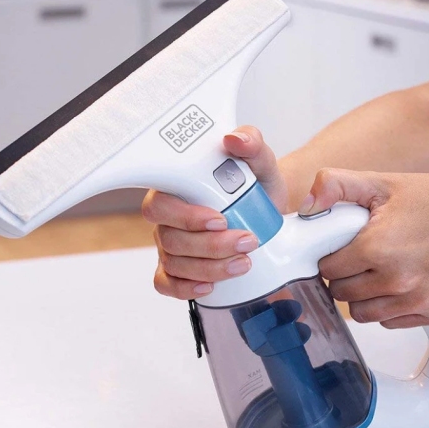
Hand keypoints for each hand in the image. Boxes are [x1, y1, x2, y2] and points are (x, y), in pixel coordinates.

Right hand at [142, 126, 287, 299]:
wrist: (267, 209)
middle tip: (247, 242)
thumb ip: (251, 143)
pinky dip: (185, 288)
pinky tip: (210, 286)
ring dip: (211, 268)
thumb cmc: (255, 182)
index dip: (186, 216)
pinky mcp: (178, 268)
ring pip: (174, 263)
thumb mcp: (260, 160)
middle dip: (210, 246)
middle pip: (170, 238)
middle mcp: (167, 217)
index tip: (220, 219)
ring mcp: (170, 244)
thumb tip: (235, 139)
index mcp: (176, 187)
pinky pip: (167, 283)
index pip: (161, 202)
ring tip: (244, 262)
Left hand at [301, 167, 428, 327]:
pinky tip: (398, 283)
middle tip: (360, 258)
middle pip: (341, 293)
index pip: (327, 269)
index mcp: (377, 247)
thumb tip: (307, 207)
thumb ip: (335, 186)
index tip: (341, 248)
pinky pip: (389, 322)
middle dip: (344, 276)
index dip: (330, 257)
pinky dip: (387, 307)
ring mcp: (416, 300)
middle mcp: (396, 279)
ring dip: (362, 296)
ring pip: (362, 314)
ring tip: (377, 271)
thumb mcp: (380, 182)